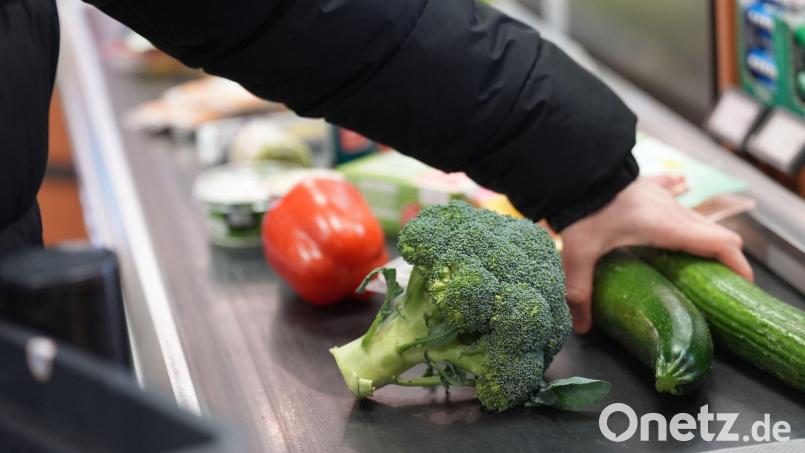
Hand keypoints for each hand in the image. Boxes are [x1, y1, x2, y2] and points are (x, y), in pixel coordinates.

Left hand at [560, 175, 752, 333]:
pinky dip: (683, 197)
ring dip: (704, 235)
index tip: (742, 285)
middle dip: (724, 258)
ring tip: (696, 255)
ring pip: (698, 217)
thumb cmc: (584, 209)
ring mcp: (663, 195)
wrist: (576, 169)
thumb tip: (582, 327)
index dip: (738, 265)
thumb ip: (581, 291)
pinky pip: (675, 189)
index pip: (721, 244)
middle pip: (716, 233)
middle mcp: (674, 210)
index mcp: (669, 227)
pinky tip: (682, 191)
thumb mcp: (580, 254)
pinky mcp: (648, 184)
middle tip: (716, 282)